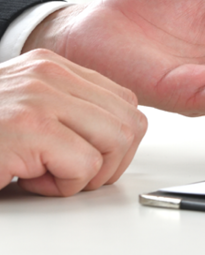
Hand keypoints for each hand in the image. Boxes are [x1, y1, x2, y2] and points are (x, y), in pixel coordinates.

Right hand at [0, 49, 146, 195]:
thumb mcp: (25, 109)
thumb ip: (68, 109)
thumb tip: (120, 135)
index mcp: (52, 67)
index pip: (125, 101)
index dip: (116, 141)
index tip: (88, 158)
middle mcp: (49, 75)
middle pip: (129, 121)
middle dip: (110, 161)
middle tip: (71, 174)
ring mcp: (39, 98)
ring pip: (115, 142)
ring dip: (87, 174)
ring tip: (47, 175)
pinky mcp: (29, 128)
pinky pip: (85, 166)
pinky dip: (64, 187)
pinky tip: (28, 179)